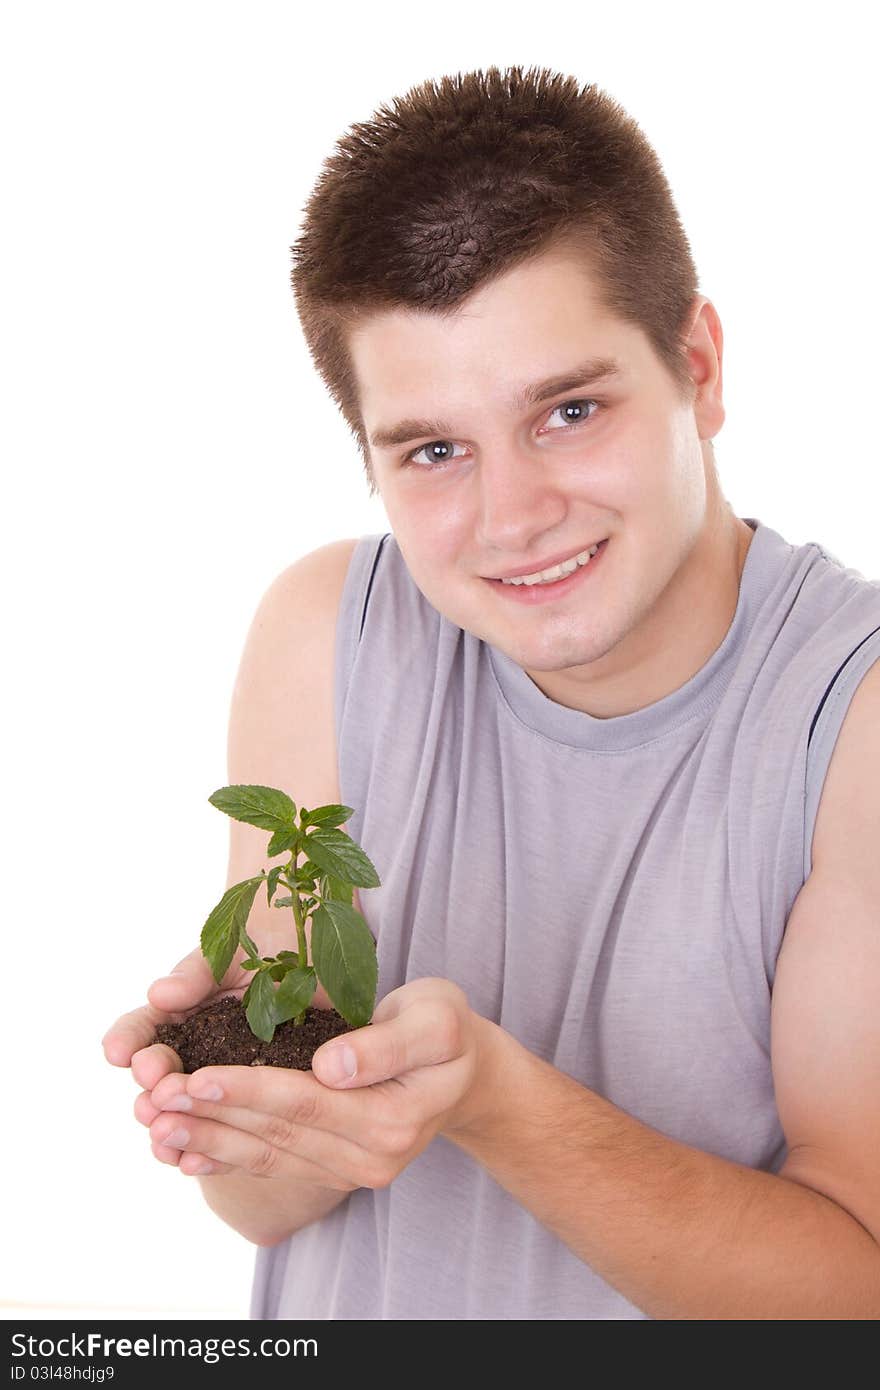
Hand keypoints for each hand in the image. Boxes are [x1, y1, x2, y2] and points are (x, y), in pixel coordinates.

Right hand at [102, 936, 334, 1172]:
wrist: (329, 951)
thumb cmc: (271, 942)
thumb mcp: (233, 951)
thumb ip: (197, 975)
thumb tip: (159, 995)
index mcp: (185, 1011)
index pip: (147, 1028)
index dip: (130, 1040)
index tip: (119, 1053)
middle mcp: (201, 1048)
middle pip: (164, 1076)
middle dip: (153, 1087)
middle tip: (151, 1094)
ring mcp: (230, 1077)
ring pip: (190, 1111)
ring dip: (171, 1126)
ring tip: (161, 1134)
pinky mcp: (263, 1101)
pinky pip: (232, 1132)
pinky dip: (208, 1151)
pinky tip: (191, 1163)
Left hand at [146, 977, 499, 1186]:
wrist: (464, 1072)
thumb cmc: (447, 1030)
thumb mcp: (436, 1019)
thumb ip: (387, 1044)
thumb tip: (332, 1067)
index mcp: (392, 1119)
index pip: (305, 1102)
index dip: (247, 1088)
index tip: (195, 1075)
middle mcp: (369, 1159)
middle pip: (275, 1133)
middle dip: (209, 1115)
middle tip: (153, 1096)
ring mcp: (348, 1171)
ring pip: (265, 1154)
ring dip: (205, 1140)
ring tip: (153, 1122)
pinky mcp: (330, 1169)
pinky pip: (271, 1163)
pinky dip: (222, 1155)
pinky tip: (182, 1148)